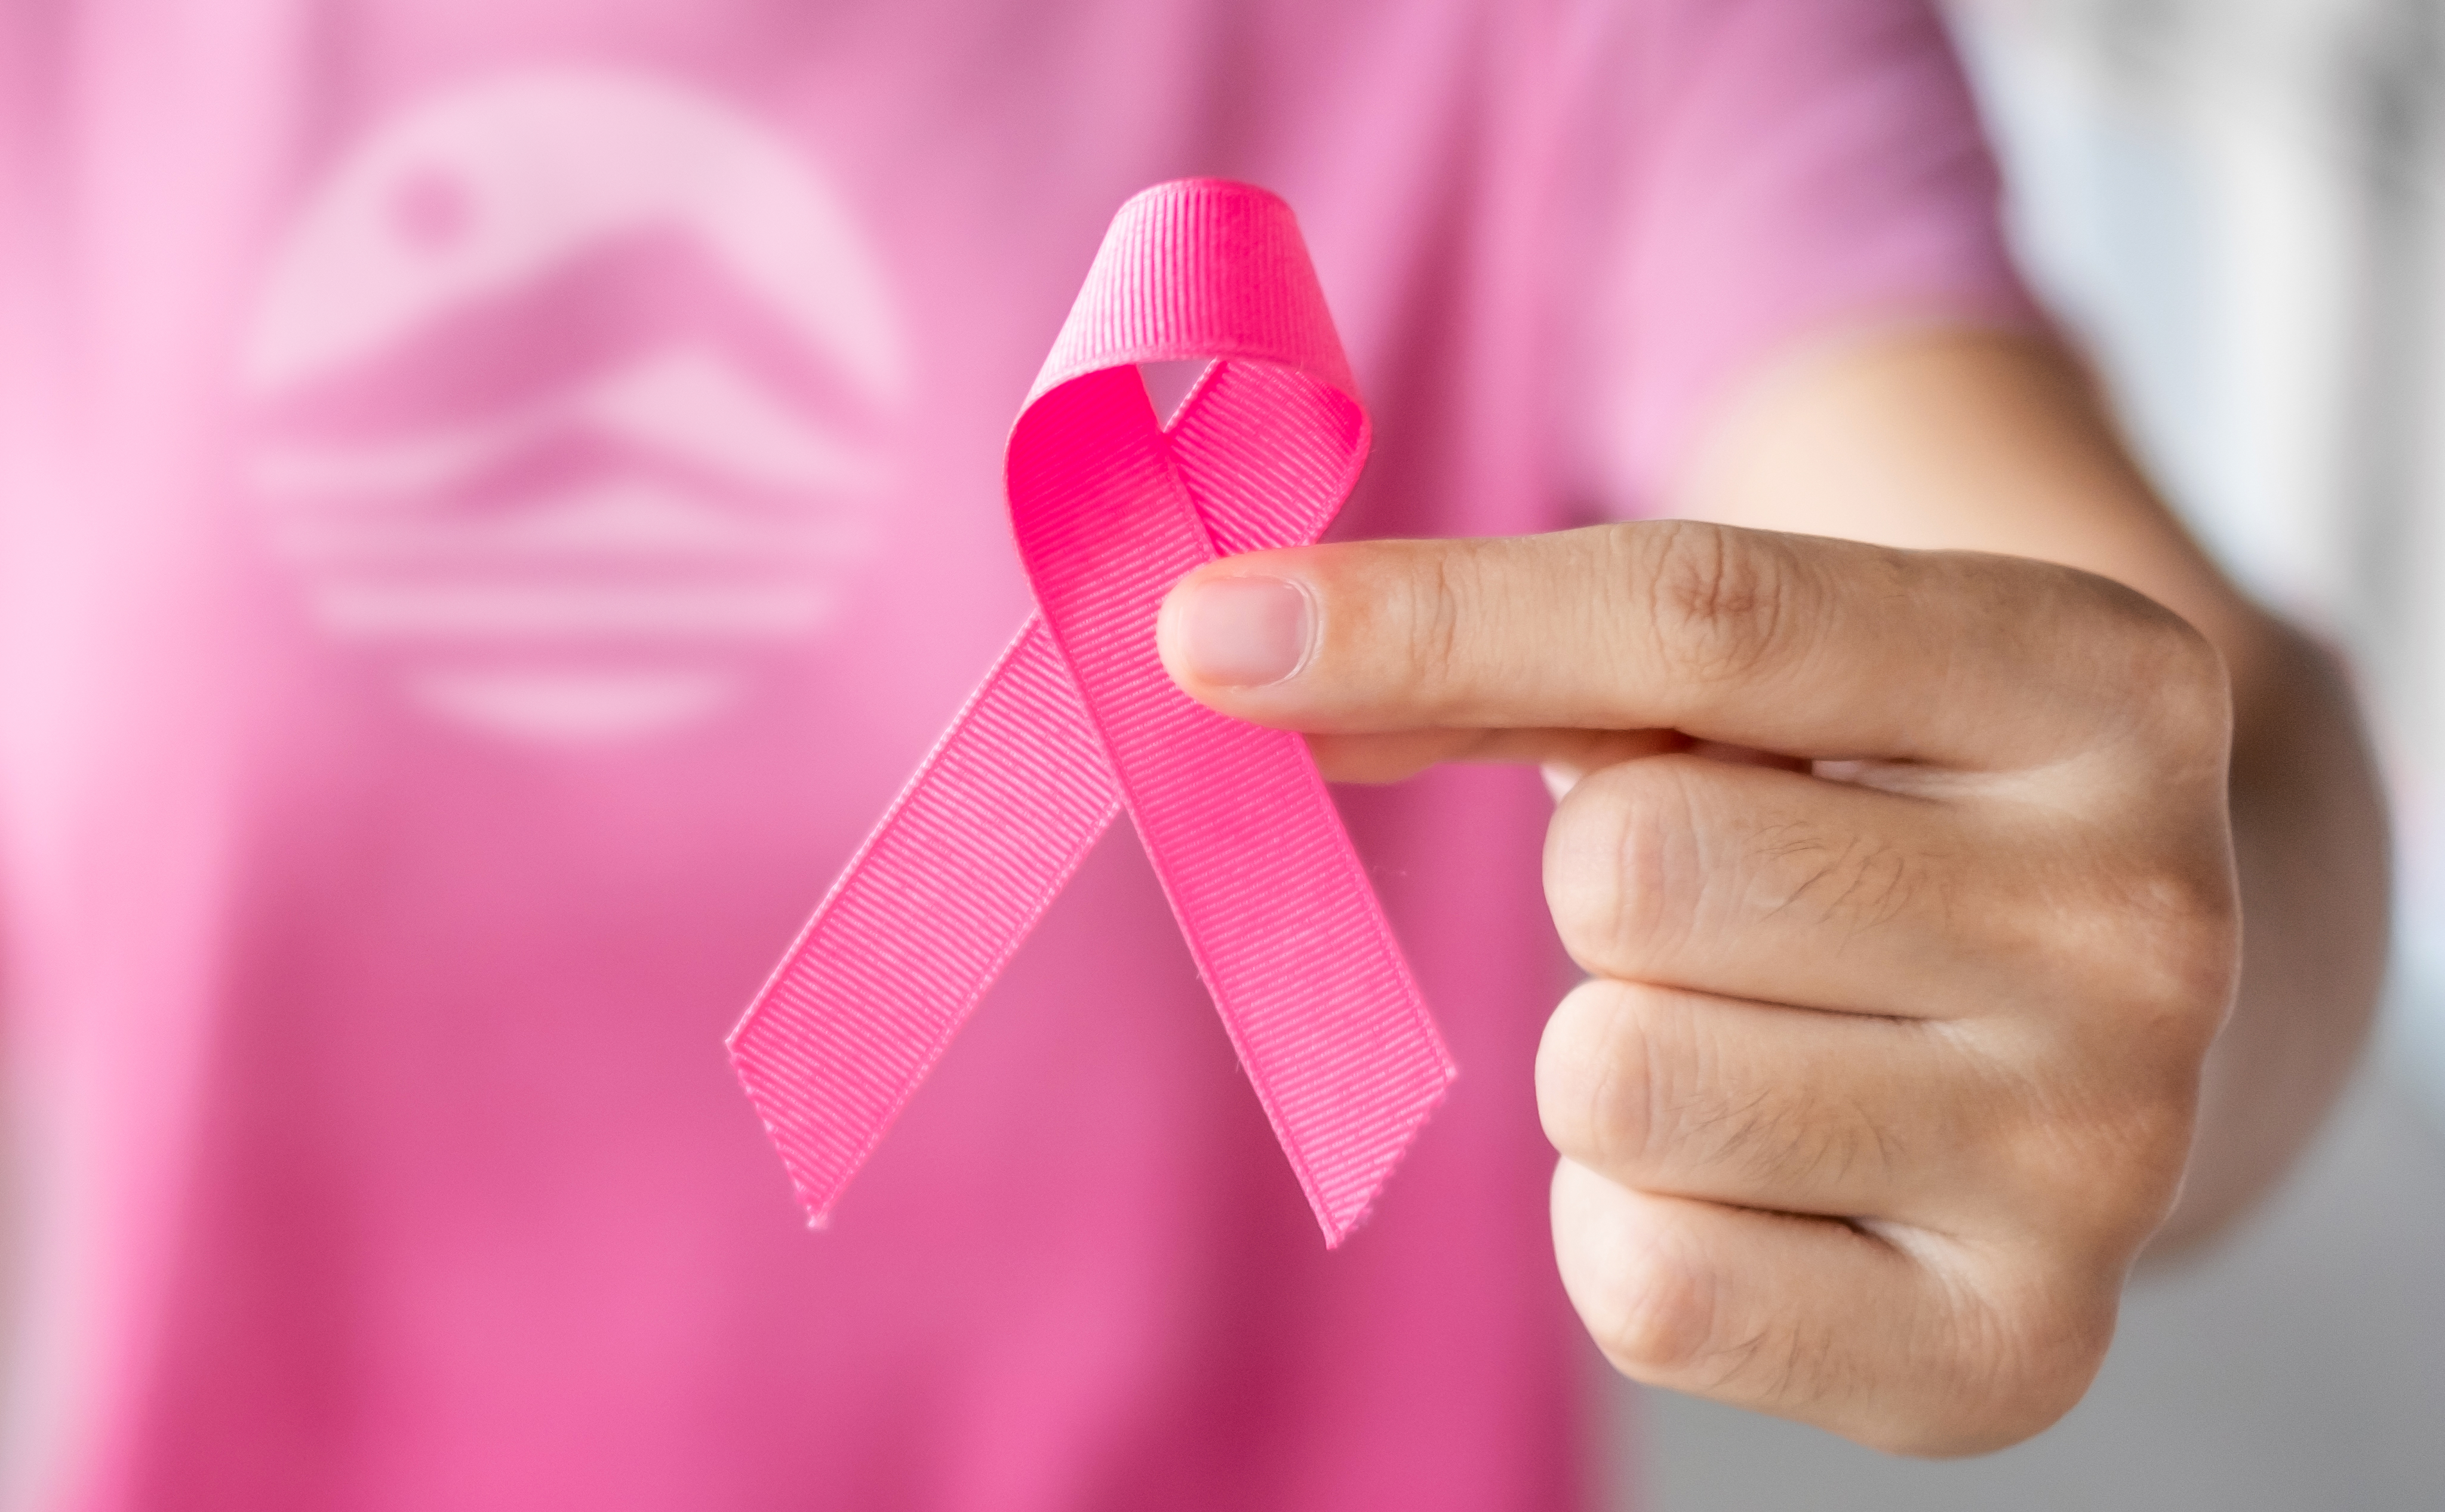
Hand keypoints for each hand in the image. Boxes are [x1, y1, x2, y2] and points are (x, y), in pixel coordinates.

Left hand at [1159, 520, 2239, 1454]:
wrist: (2116, 1024)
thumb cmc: (1876, 811)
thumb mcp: (1750, 681)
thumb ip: (1500, 652)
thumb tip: (1233, 656)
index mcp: (2100, 681)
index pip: (1701, 619)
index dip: (1423, 618)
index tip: (1204, 631)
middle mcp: (2144, 923)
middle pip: (1635, 868)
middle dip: (1601, 880)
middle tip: (1728, 903)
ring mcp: (2098, 1155)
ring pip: (1616, 1078)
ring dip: (1616, 1053)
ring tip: (1760, 1033)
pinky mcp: (2011, 1353)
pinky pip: (1646, 1283)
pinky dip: (1629, 1227)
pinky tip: (1758, 1174)